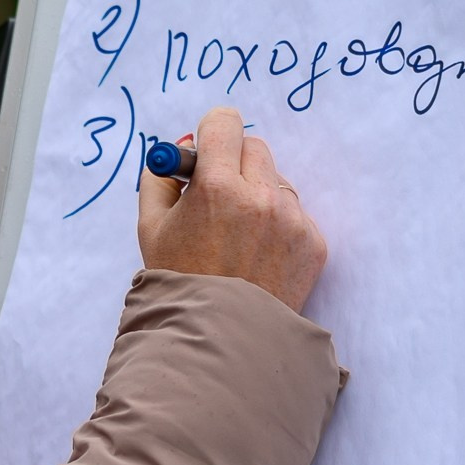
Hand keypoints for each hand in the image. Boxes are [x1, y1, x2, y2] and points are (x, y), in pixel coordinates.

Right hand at [135, 106, 326, 313]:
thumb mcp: (151, 228)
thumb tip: (182, 148)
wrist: (221, 341)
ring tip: (237, 239)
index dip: (211, 132)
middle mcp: (261, 197)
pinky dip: (278, 227)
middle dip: (234, 163)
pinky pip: (295, 214)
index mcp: (217, 187)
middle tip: (217, 196)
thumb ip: (161, 178)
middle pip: (253, 147)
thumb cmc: (180, 284)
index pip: (224, 123)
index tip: (207, 148)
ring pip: (276, 181)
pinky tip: (258, 257)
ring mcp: (292, 221)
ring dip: (258, 196)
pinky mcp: (314, 243)